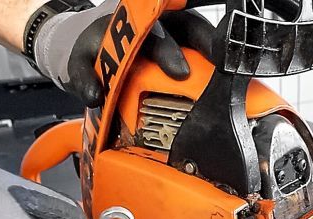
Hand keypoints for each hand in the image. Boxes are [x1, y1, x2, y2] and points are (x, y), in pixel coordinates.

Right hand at [32, 1, 212, 106]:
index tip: (222, 60)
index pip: (193, 28)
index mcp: (171, 25)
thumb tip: (230, 98)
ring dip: (126, 62)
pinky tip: (95, 97)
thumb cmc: (142, 53)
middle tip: (180, 73)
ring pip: (118, 44)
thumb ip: (201, 74)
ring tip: (131, 81)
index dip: (207, 42)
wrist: (88, 45)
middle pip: (156, 32)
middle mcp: (141, 26)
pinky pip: (83, 66)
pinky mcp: (82, 52)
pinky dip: (88, 82)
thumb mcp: (175, 58)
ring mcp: (109, 35)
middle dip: (168, 51)